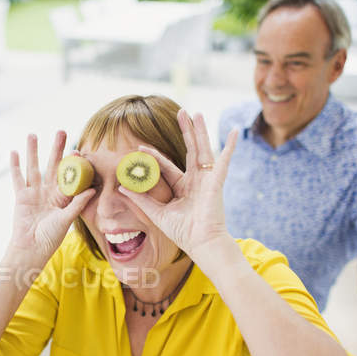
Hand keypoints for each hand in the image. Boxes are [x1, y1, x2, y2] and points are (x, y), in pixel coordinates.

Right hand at [7, 131, 94, 264]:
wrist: (31, 249)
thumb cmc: (50, 238)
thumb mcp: (66, 220)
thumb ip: (76, 204)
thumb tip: (92, 190)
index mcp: (62, 197)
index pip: (69, 176)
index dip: (73, 163)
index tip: (78, 150)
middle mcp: (48, 192)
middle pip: (52, 166)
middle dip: (56, 149)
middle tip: (61, 132)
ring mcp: (34, 193)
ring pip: (33, 167)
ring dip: (33, 151)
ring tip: (32, 134)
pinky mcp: (21, 197)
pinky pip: (18, 179)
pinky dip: (15, 166)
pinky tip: (14, 152)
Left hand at [119, 111, 237, 260]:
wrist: (201, 244)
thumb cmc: (183, 232)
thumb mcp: (157, 213)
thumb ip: (141, 199)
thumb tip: (121, 188)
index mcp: (182, 187)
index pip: (166, 166)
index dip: (153, 156)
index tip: (139, 147)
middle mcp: (196, 180)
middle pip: (189, 149)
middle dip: (185, 130)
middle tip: (181, 111)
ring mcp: (207, 180)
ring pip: (202, 149)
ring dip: (200, 131)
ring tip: (196, 113)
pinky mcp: (216, 182)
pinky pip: (224, 161)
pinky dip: (230, 146)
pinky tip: (235, 131)